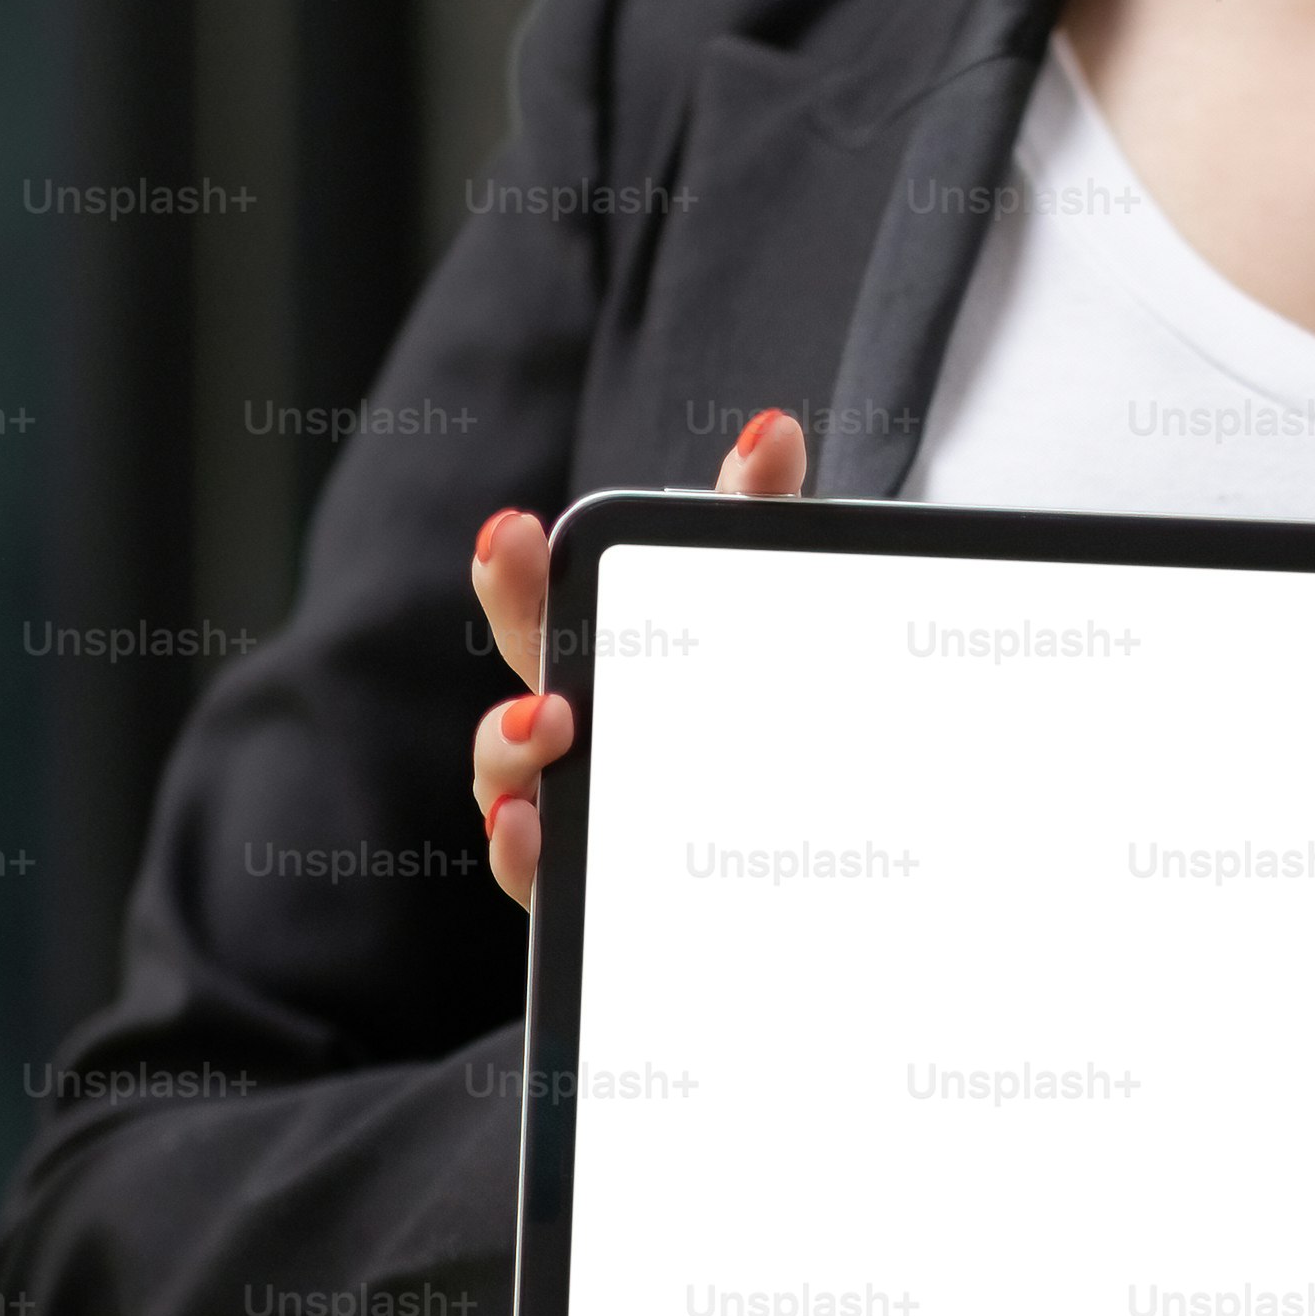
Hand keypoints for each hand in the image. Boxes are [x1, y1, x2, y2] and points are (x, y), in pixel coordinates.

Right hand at [467, 406, 808, 909]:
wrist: (809, 864)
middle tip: (512, 543)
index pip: (575, 586)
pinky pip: (535, 873)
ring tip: (543, 717)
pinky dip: (520, 849)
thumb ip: (772, 530)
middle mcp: (581, 715)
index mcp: (617, 646)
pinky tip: (527, 825)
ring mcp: (578, 799)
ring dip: (506, 742)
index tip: (515, 530)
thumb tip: (773, 429)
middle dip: (515, 597)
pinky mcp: (589, 886)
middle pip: (531, 651)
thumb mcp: (786, 618)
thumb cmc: (769, 728)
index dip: (530, 561)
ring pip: (508, 767)